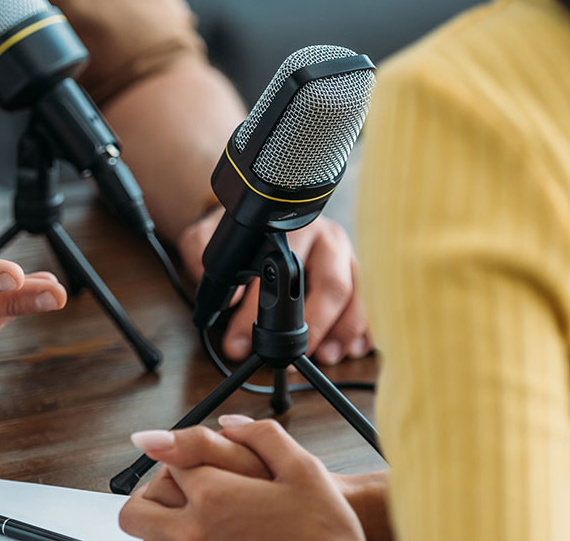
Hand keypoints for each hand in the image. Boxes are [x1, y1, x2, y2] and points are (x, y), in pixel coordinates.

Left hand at [119, 416, 366, 540]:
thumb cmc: (324, 526)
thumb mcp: (302, 467)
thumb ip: (259, 435)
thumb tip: (224, 422)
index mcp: (215, 499)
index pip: (168, 461)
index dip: (183, 452)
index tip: (187, 455)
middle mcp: (195, 534)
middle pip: (138, 509)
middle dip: (153, 492)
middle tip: (182, 487)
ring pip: (150, 536)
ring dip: (163, 520)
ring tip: (198, 513)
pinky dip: (179, 539)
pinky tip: (210, 532)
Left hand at [177, 210, 370, 363]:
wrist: (261, 213)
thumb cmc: (242, 233)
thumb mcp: (209, 235)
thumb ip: (201, 256)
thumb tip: (222, 295)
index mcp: (293, 229)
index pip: (280, 272)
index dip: (259, 313)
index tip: (241, 342)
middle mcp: (326, 240)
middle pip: (331, 285)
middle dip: (313, 326)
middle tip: (292, 355)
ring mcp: (346, 257)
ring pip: (354, 296)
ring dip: (343, 331)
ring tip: (326, 356)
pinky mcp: (358, 276)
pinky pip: (367, 305)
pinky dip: (364, 330)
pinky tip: (356, 349)